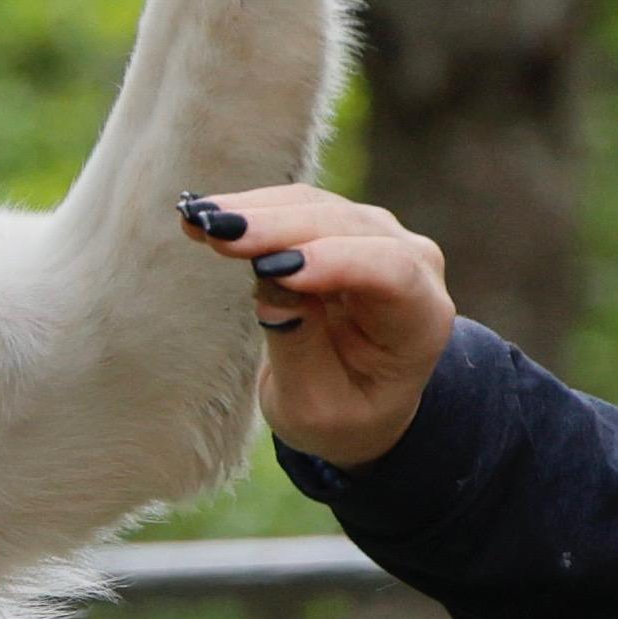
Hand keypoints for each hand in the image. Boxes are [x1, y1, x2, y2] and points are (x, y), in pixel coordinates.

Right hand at [176, 185, 454, 467]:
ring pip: (317, 207)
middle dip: (281, 228)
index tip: (274, 269)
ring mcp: (376, 238)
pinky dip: (250, 210)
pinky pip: (295, 206)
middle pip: (349, 227)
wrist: (356, 399)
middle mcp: (412, 265)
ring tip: (197, 220)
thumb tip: (271, 284)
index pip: (391, 272)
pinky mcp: (339, 228)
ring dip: (256, 212)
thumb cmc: (342, 412)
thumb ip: (299, 349)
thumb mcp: (316, 406)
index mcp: (420, 320)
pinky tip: (203, 216)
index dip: (336, 261)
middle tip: (219, 232)